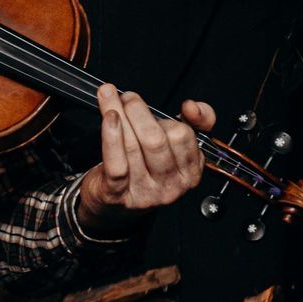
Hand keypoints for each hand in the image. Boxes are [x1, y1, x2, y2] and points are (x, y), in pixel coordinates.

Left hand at [78, 85, 214, 234]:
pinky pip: (116, 163)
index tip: (152, 104)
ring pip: (133, 146)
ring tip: (108, 96)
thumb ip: (194, 123)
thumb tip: (193, 106)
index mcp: (190, 172)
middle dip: (137, 111)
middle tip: (126, 98)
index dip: (166, 115)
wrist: (114, 205)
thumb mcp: (174, 146)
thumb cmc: (145, 168)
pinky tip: (109, 117)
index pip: (183, 135)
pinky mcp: (117, 195)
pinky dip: (111, 136)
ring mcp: (144, 192)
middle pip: (156, 139)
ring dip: (117, 113)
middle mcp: (170, 186)